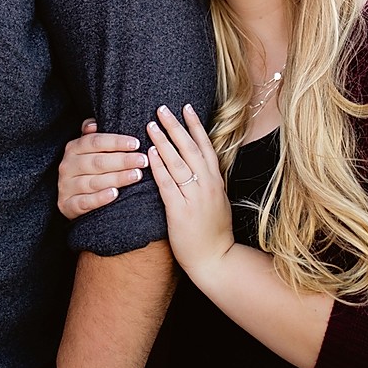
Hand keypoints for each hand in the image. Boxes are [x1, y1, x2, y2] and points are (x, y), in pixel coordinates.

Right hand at [56, 118, 147, 218]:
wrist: (69, 201)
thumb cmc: (85, 171)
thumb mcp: (86, 151)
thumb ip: (91, 137)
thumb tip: (93, 122)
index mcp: (73, 148)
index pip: (95, 141)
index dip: (116, 142)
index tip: (137, 144)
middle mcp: (67, 166)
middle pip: (97, 162)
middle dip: (122, 160)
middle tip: (143, 160)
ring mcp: (66, 186)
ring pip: (94, 181)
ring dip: (117, 178)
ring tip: (136, 175)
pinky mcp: (67, 205)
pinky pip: (85, 202)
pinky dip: (100, 198)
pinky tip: (115, 193)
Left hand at [148, 104, 235, 280]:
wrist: (215, 259)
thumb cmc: (214, 232)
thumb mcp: (217, 201)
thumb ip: (209, 182)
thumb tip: (199, 165)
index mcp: (216, 181)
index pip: (205, 146)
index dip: (195, 126)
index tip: (186, 108)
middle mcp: (207, 185)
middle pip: (190, 148)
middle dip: (175, 126)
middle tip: (162, 108)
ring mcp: (195, 197)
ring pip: (177, 162)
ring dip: (163, 141)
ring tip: (151, 125)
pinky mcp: (180, 210)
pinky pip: (167, 184)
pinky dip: (159, 167)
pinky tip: (149, 154)